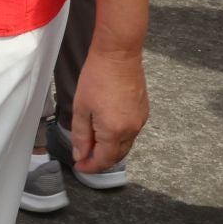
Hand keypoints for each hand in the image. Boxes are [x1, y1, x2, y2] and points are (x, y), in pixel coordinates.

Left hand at [70, 46, 147, 174]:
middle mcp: (131, 130)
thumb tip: (81, 155)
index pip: (103, 160)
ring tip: (93, 145)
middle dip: (100, 161)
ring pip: (125, 145)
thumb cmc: (96, 78)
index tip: (79, 167)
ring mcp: (140, 121)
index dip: (90, 167)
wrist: (119, 56)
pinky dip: (118, 138)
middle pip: (117, 156)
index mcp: (114, 131)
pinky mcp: (143, 112)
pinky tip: (106, 131)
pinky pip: (131, 133)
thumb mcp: (81, 107)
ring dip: (110, 150)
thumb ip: (81, 135)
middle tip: (84, 158)